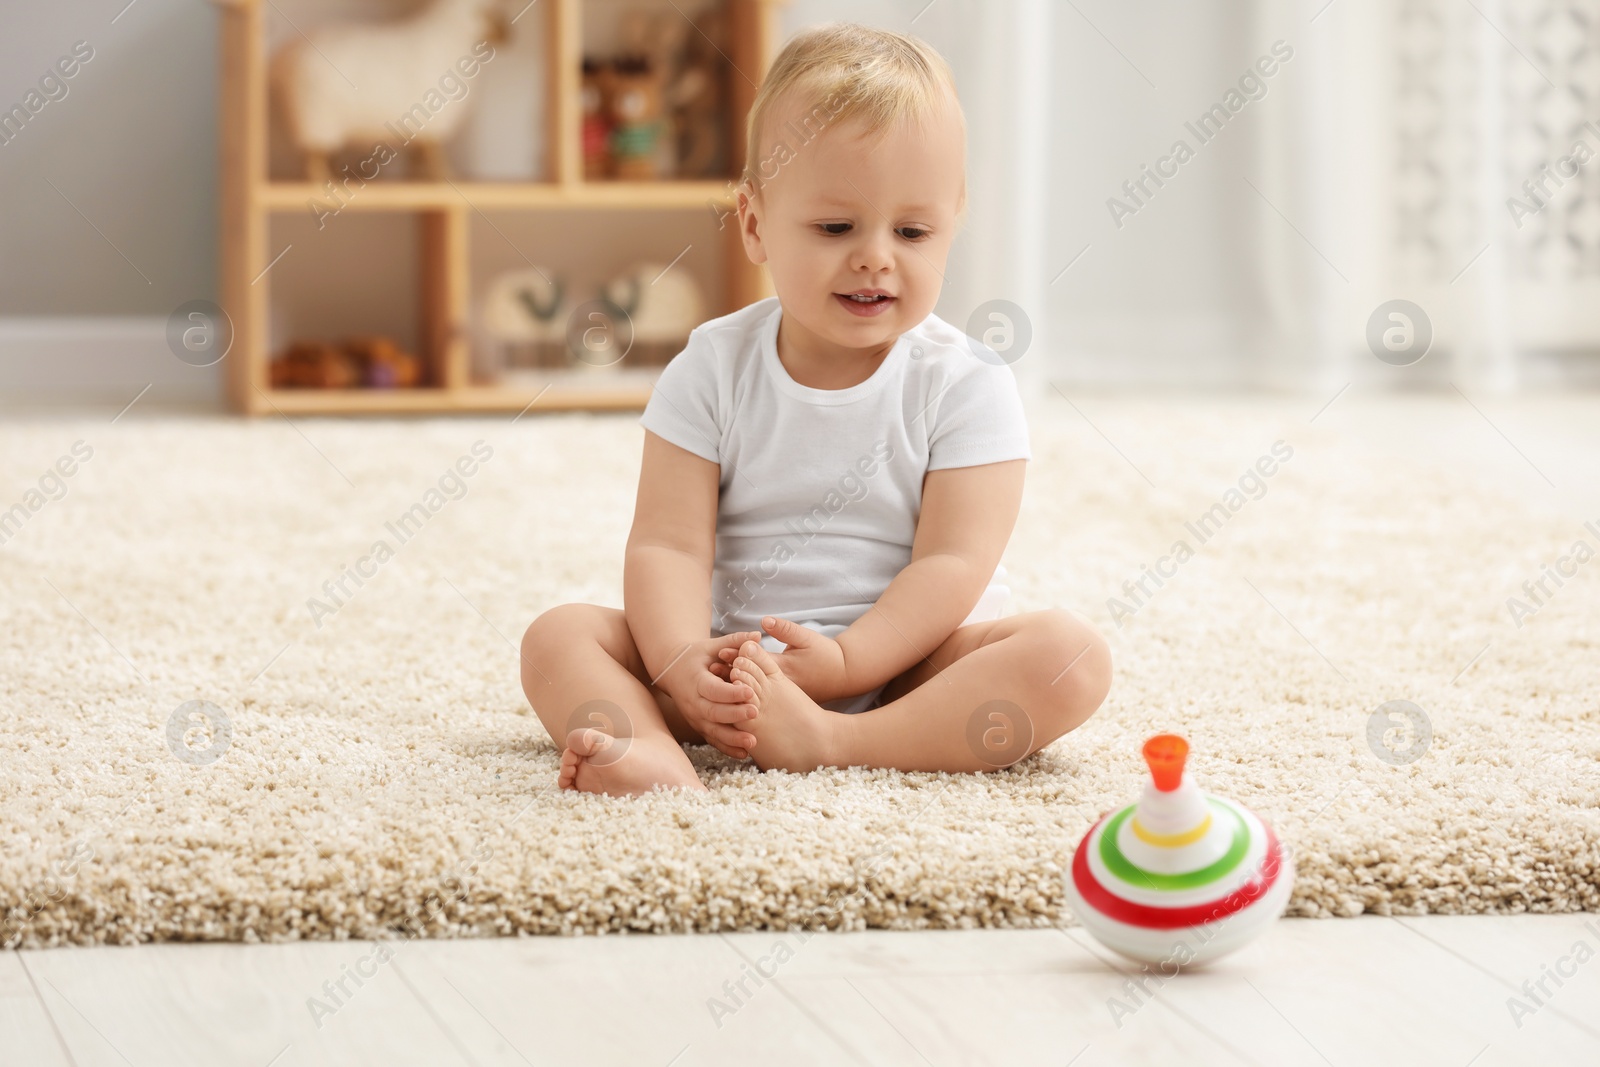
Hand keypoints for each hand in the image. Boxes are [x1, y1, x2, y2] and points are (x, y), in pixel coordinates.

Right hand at [659, 631, 763, 758]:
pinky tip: (745, 754)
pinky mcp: (699, 727)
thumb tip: (758, 635)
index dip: (730, 692)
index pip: (713, 689)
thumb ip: (735, 641)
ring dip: (732, 738)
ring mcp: (695, 717)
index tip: (749, 691)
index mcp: (696, 680)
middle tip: (755, 713)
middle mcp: (693, 701)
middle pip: (713, 712)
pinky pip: (713, 740)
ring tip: (752, 742)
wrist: (672, 671)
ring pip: (712, 731)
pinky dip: (727, 748)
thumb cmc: (697, 656)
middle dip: (734, 714)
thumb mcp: (713, 646)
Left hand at [716, 616, 849, 702]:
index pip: (755, 663)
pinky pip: (762, 704)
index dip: (737, 656)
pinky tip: (732, 697)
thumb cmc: (826, 654)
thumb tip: (764, 620)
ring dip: (735, 688)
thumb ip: (784, 629)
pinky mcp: (785, 704)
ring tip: (715, 683)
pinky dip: (747, 698)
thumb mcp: (806, 638)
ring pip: (753, 694)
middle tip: (710, 668)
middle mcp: (780, 687)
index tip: (720, 651)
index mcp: (784, 669)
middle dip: (729, 674)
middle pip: (750, 681)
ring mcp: (782, 699)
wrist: (844, 676)